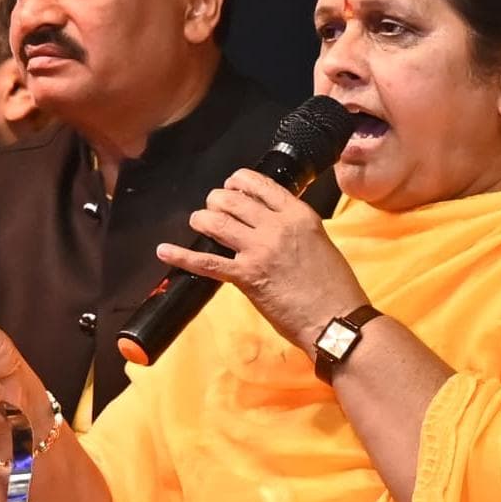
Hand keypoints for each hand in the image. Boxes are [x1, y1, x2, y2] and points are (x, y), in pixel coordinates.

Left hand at [158, 172, 364, 353]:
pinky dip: (181, 257)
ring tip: (198, 223)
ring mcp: (258, 250)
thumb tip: (271, 223)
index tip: (231, 186)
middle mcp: (276, 226)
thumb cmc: (334, 286)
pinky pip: (207, 262)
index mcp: (298, 214)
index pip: (260, 184)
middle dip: (216, 201)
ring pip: (215, 222)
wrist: (335, 319)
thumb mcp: (319, 242)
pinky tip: (164, 251)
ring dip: (201, 220)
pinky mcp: (245, 276)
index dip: (238, 182)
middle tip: (213, 210)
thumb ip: (294, 228)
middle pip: (232, 200)